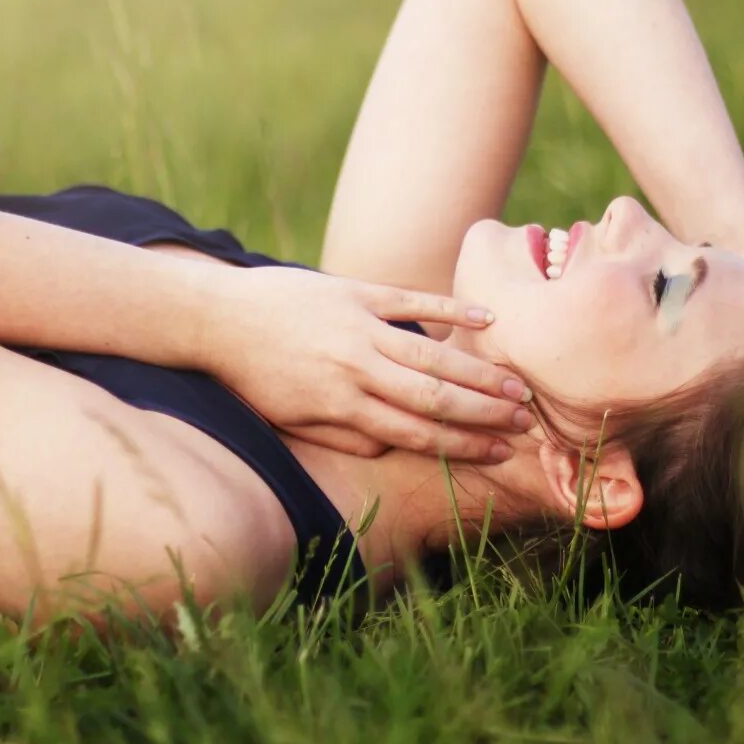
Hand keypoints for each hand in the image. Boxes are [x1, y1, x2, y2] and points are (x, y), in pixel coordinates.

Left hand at [204, 266, 532, 462]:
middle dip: (484, 412)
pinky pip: (411, 300)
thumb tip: (392, 445)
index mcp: (342, 406)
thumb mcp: (292, 421)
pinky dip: (450, 308)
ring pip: (431, 353)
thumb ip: (344, 436)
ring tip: (516, 383)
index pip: (415, 432)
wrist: (216, 318)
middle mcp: (356, 369)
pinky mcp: (354, 292)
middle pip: (434, 396)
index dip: (463, 445)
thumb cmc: (253, 377)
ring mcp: (358, 326)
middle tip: (527, 420)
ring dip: (478, 370)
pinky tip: (486, 319)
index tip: (501, 451)